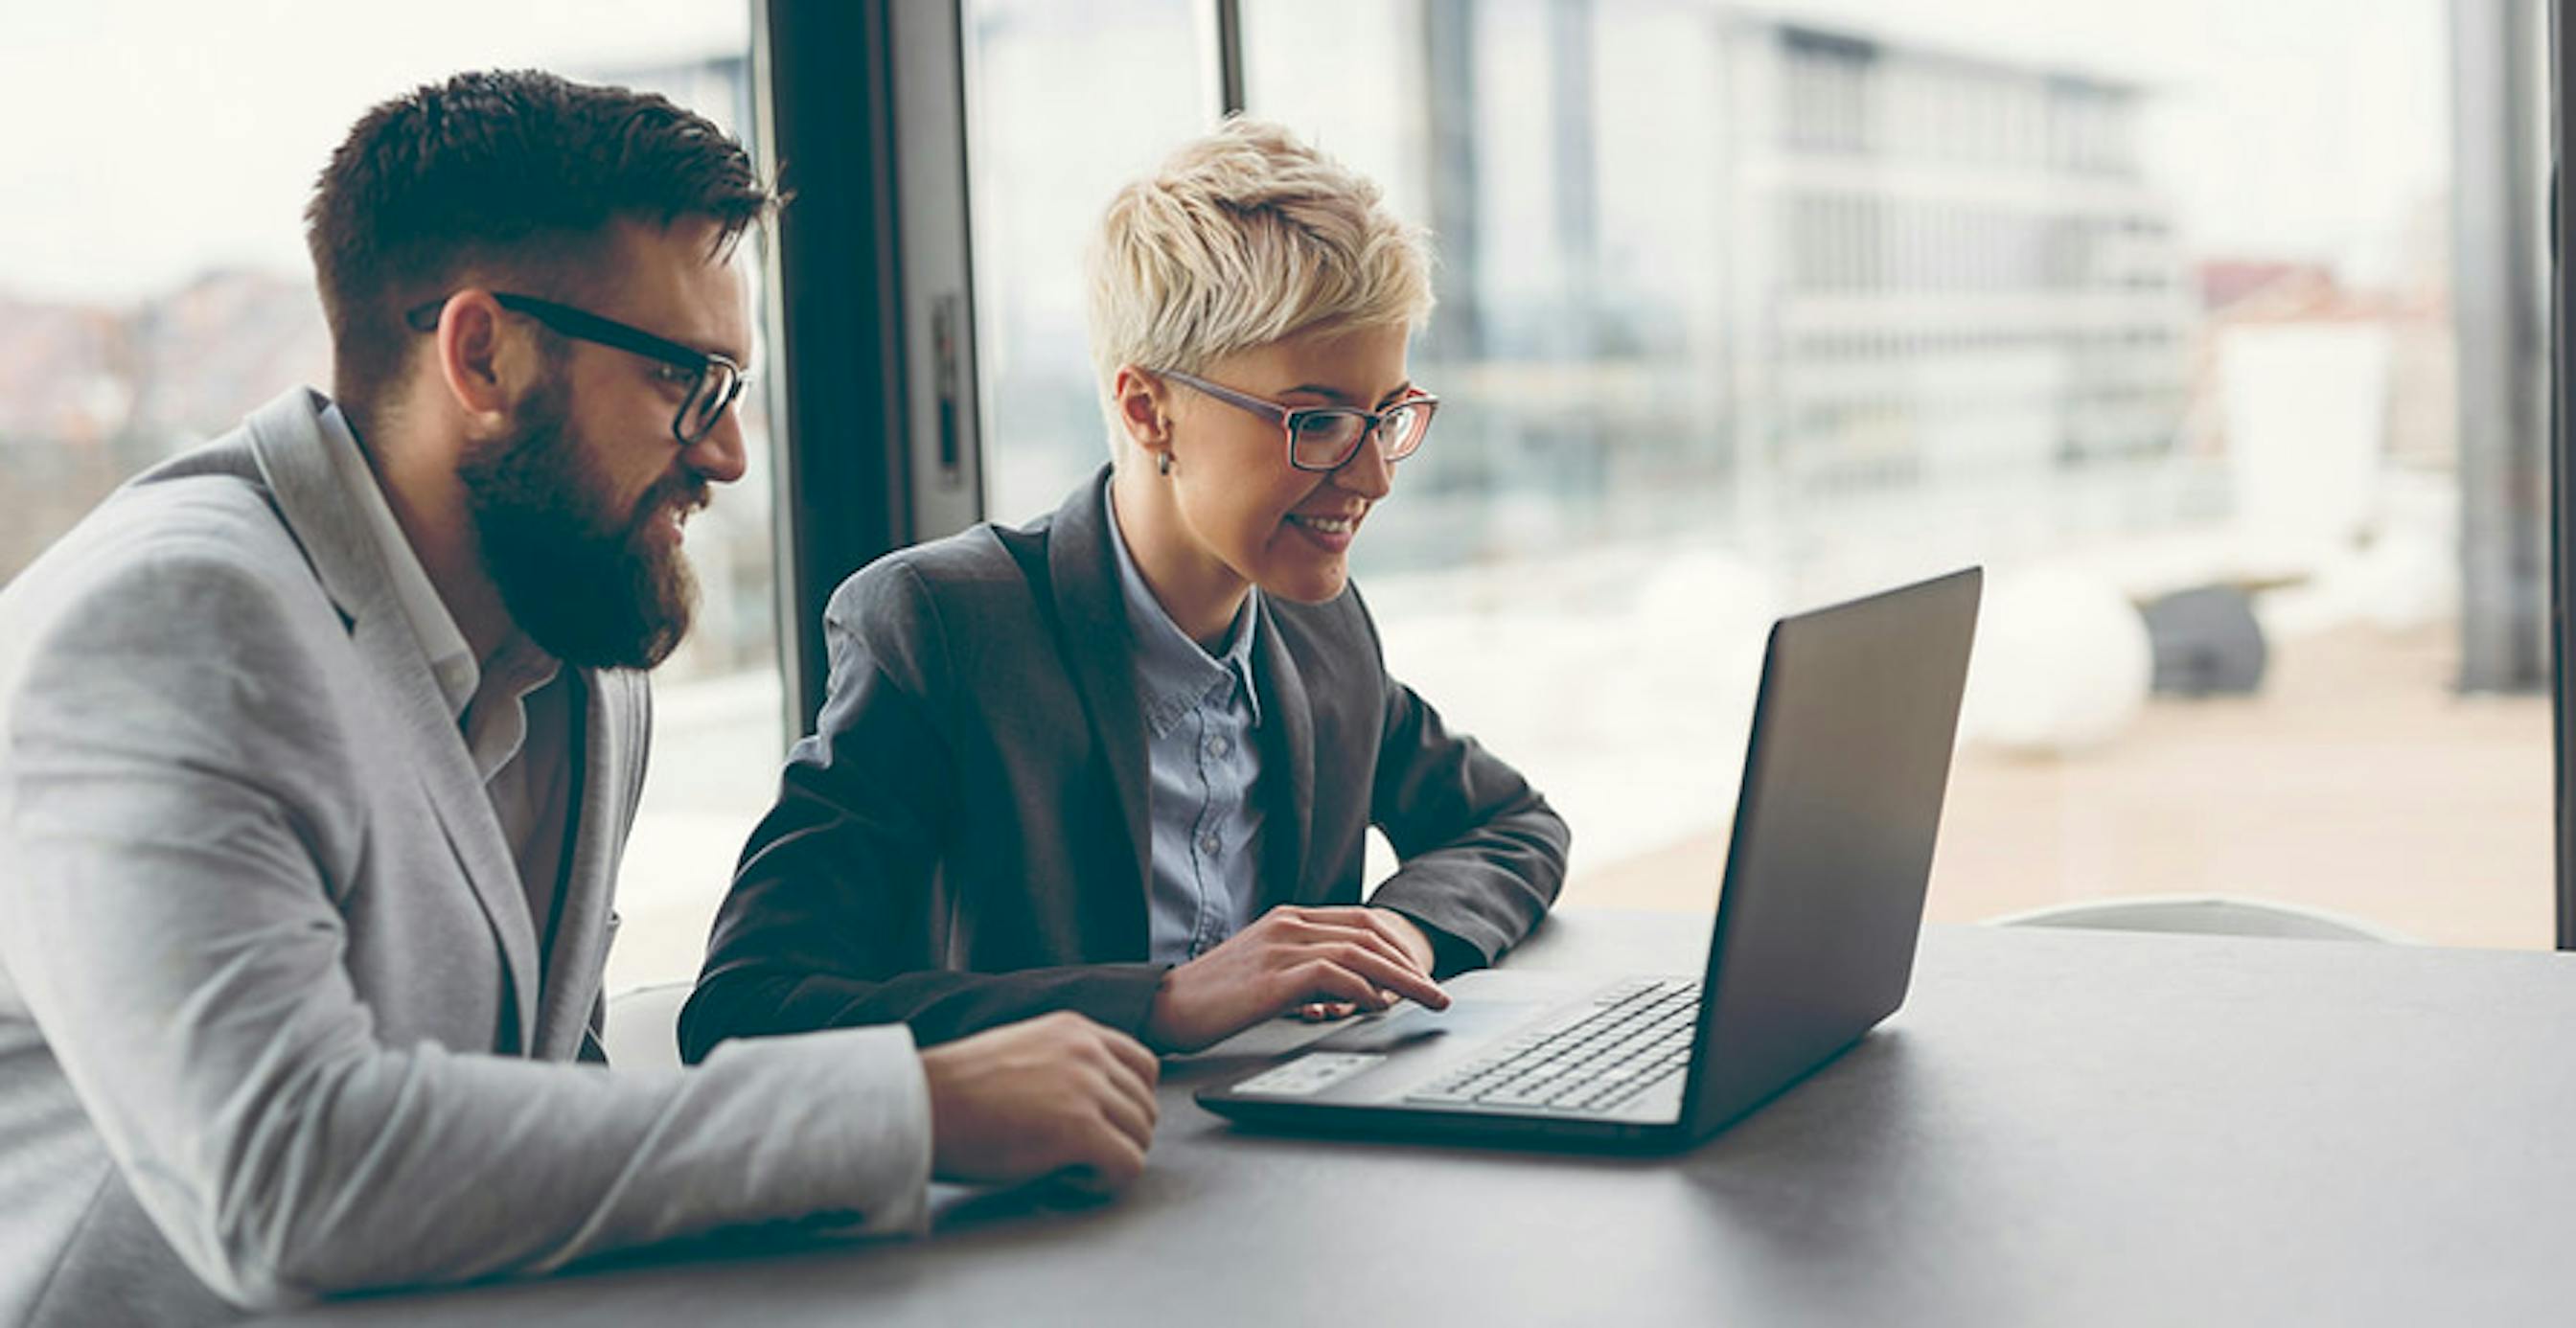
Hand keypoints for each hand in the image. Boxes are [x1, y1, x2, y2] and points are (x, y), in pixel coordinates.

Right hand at [919, 1011, 1159, 1193]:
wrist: (922, 1104)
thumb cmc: (957, 1089)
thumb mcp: (1022, 1051)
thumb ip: (1064, 1062)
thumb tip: (1092, 1100)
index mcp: (1075, 1029)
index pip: (1143, 1066)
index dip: (1130, 1104)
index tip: (1106, 1126)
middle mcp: (1088, 1051)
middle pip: (1146, 1105)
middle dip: (1122, 1137)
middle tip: (1083, 1157)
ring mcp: (1088, 1088)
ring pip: (1142, 1136)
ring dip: (1113, 1160)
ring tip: (1070, 1170)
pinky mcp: (1081, 1129)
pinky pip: (1129, 1164)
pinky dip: (1107, 1182)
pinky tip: (1070, 1181)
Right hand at [1145, 905, 1450, 1051]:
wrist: (1167, 1007)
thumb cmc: (1215, 998)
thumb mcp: (1268, 975)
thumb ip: (1307, 974)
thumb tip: (1352, 993)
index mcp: (1289, 919)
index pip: (1360, 922)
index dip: (1398, 948)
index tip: (1421, 975)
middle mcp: (1289, 924)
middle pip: (1369, 933)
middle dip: (1410, 963)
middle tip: (1438, 992)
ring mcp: (1281, 946)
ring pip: (1360, 952)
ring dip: (1402, 978)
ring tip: (1426, 1000)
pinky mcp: (1274, 975)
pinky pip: (1335, 974)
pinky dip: (1364, 989)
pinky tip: (1378, 1007)